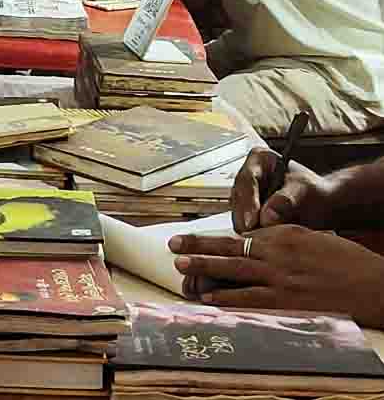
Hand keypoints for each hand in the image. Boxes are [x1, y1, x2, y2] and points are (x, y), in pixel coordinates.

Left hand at [168, 226, 383, 327]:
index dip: (211, 240)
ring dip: (206, 269)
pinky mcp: (288, 301)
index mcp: (282, 235)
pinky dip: (228, 297)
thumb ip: (282, 237)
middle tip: (173, 246)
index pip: (238, 236)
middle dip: (198, 248)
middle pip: (229, 248)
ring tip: (181, 267)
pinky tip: (210, 297)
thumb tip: (257, 239)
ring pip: (234, 270)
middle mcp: (277, 252)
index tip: (188, 240)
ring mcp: (281, 277)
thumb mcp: (310, 237)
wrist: (373, 284)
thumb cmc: (345, 261)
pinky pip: (251, 298)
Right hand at [230, 147, 335, 232]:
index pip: (247, 179)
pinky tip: (260, 241)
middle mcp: (249, 175)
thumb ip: (286, 200)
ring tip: (259, 240)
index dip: (248, 201)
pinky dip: (251, 232)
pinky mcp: (248, 210)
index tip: (253, 220)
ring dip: (247, 227)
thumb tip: (266, 216)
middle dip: (244, 217)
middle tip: (252, 236)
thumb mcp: (305, 190)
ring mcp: (247, 193)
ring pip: (238, 211)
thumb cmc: (316, 191)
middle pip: (238, 196)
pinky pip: (243, 222)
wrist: (324, 204)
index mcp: (260, 158)